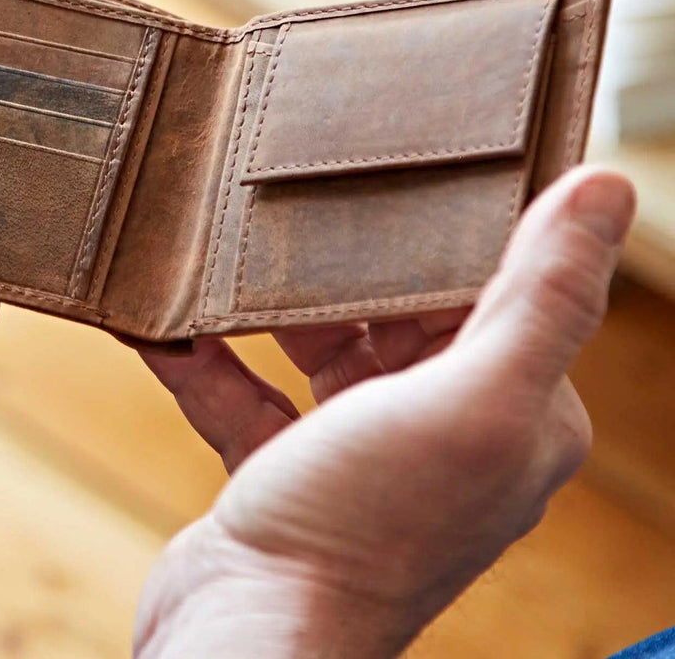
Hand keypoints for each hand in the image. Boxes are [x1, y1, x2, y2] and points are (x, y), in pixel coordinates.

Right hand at [136, 165, 634, 657]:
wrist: (248, 638)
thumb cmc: (364, 527)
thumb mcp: (469, 400)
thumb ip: (542, 297)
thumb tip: (608, 185)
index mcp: (513, 411)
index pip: (499, 290)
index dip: (456, 228)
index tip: (410, 164)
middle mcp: (446, 430)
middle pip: (401, 311)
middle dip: (350, 259)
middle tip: (302, 192)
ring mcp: (362, 451)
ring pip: (321, 347)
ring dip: (270, 305)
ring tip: (226, 248)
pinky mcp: (287, 468)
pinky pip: (250, 392)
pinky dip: (211, 359)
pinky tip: (166, 325)